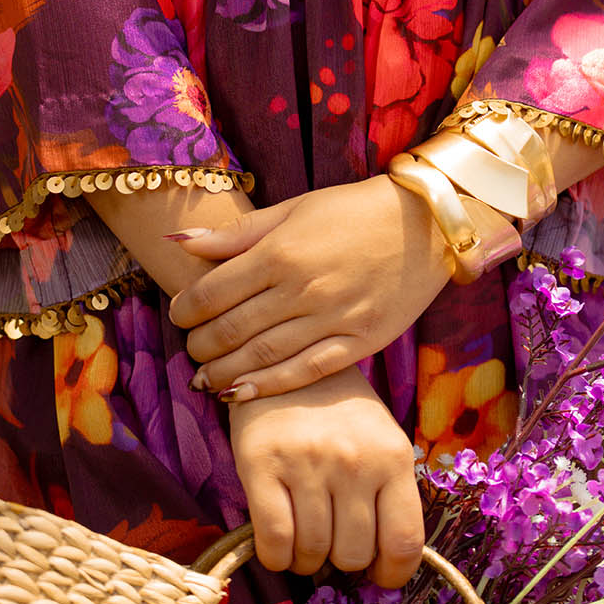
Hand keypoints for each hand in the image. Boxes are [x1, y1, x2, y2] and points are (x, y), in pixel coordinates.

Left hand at [169, 174, 510, 399]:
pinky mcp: (361, 341)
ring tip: (205, 379)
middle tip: (191, 349)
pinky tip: (242, 394)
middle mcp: (303, 288)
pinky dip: (270, 386)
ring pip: (264, 355)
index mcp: (281, 251)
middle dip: (201, 344)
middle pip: (232, 328)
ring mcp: (333, 318)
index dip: (186, 308)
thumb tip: (178, 241)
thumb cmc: (354, 211)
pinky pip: (307, 371)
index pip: (214, 290)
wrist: (425, 225)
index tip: (179, 313)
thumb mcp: (293, 210)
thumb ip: (236, 234)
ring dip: (225, 371)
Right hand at [229, 365, 423, 587]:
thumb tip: (382, 564)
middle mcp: (354, 460)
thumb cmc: (339, 410)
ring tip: (305, 535)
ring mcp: (307, 462)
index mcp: (392, 455)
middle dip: (343, 560)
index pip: (405, 542)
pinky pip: (274, 542)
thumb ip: (387, 492)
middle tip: (333, 538)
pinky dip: (276, 557)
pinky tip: (279, 543)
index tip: (378, 574)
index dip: (392, 574)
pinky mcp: (261, 464)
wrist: (285, 361)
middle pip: (353, 555)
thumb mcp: (380, 440)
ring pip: (312, 553)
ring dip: (307, 559)